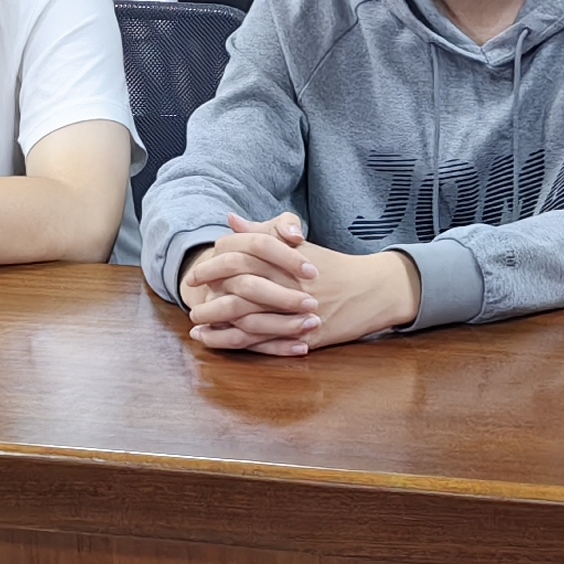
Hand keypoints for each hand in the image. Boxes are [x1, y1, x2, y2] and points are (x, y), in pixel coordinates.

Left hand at [181, 214, 421, 356]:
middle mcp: (287, 282)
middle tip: (191, 300)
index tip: (196, 273)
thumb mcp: (298, 245)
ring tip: (196, 326)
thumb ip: (263, 232)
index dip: (213, 265)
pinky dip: (236, 343)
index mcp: (284, 257)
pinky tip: (218, 343)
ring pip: (247, 319)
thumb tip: (231, 220)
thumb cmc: (332, 266)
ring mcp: (294, 310)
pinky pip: (263, 341)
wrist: (371, 289)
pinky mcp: (301, 334)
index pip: (239, 256)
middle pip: (237, 289)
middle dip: (209, 296)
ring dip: (216, 324)